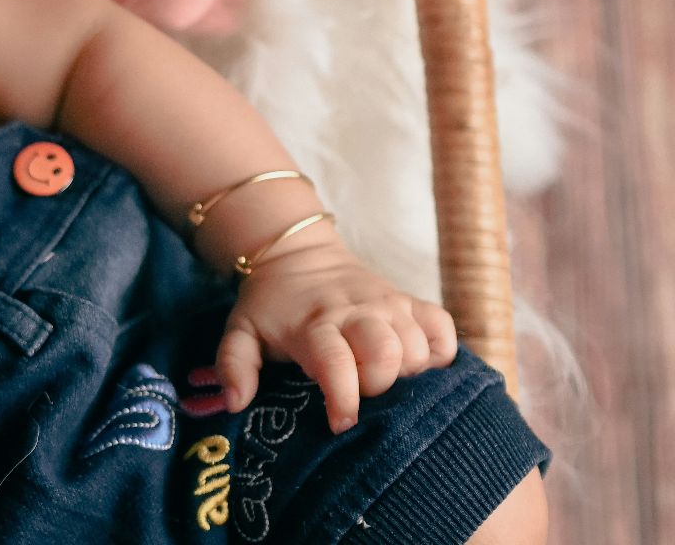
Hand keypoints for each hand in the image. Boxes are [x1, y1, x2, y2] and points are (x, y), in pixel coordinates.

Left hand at [213, 240, 458, 432]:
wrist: (298, 254)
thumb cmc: (270, 305)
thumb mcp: (240, 331)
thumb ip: (233, 366)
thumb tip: (234, 403)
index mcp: (314, 324)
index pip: (336, 362)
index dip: (344, 397)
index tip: (340, 422)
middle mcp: (357, 312)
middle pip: (388, 354)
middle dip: (379, 386)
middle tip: (360, 391)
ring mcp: (389, 304)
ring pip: (417, 347)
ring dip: (407, 373)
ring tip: (382, 377)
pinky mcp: (411, 301)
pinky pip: (442, 330)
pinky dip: (437, 352)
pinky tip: (415, 363)